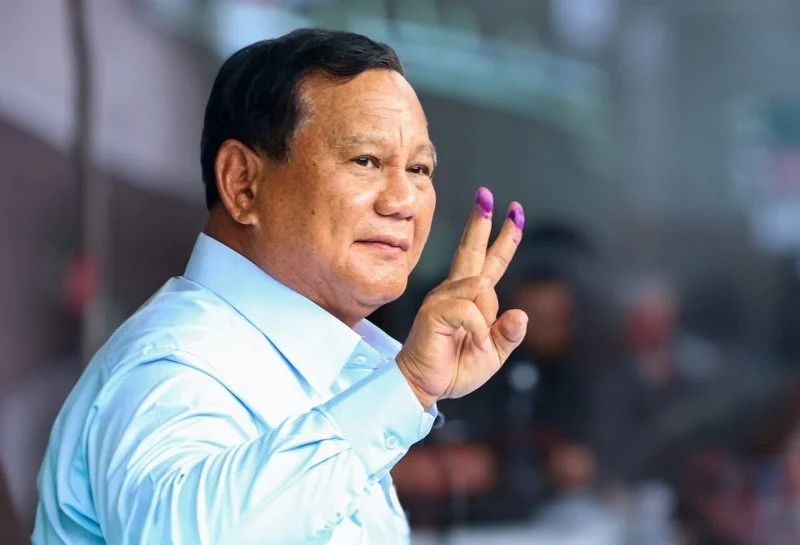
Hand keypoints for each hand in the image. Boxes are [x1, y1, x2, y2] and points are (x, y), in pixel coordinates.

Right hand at [397, 187, 527, 407]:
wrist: (424, 386)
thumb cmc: (454, 369)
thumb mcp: (492, 354)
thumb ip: (507, 334)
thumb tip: (521, 313)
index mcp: (470, 298)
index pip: (490, 261)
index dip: (505, 238)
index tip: (514, 212)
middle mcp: (454, 291)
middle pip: (472, 249)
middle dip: (482, 221)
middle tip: (487, 194)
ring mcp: (442, 298)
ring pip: (481, 288)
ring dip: (486, 319)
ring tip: (473, 342)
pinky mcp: (434, 310)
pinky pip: (470, 310)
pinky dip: (477, 330)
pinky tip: (469, 343)